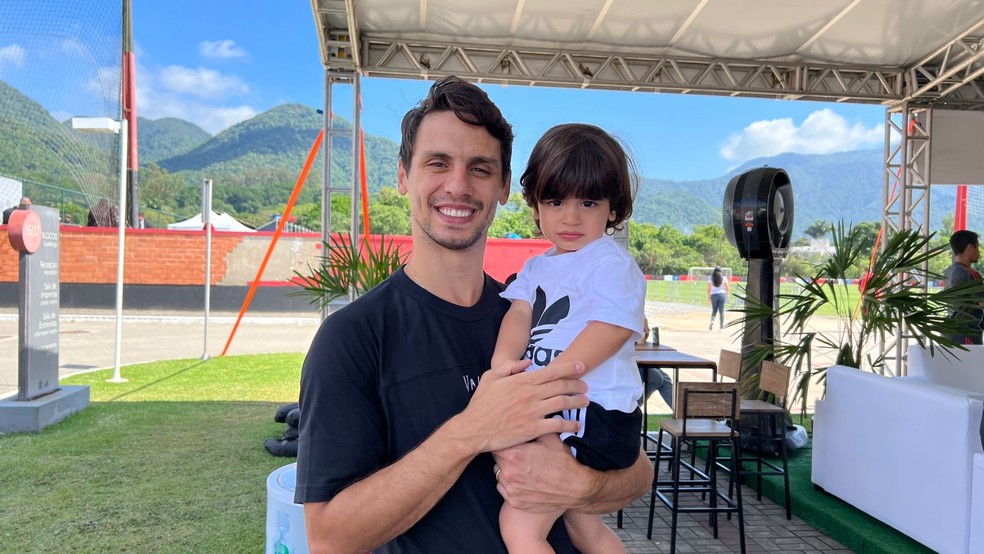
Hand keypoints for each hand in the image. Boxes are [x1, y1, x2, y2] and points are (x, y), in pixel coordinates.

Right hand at [455, 359, 587, 453]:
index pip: (551, 372)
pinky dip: (569, 424)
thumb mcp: (490, 377)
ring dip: (576, 402)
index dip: (568, 368)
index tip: (581, 366)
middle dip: (576, 384)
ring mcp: (532, 412)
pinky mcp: (532, 429)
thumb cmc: (481, 403)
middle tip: (586, 386)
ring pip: (562, 403)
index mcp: (521, 381)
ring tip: (585, 401)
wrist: (474, 429)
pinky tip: (576, 424)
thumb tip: (528, 362)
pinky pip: (556, 425)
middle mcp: (530, 394)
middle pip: (560, 386)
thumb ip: (509, 367)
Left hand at [493, 434, 584, 512]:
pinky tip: (523, 482)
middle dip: (505, 456)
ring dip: (506, 471)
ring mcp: (510, 489)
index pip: (497, 444)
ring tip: (522, 469)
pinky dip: (510, 485)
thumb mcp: (549, 438)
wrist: (575, 488)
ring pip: (499, 475)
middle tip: (518, 455)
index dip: (503, 442)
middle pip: (496, 459)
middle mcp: (508, 473)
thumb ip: (534, 427)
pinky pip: (503, 489)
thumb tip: (530, 416)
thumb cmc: (563, 462)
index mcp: (514, 455)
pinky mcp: (514, 502)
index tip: (509, 441)